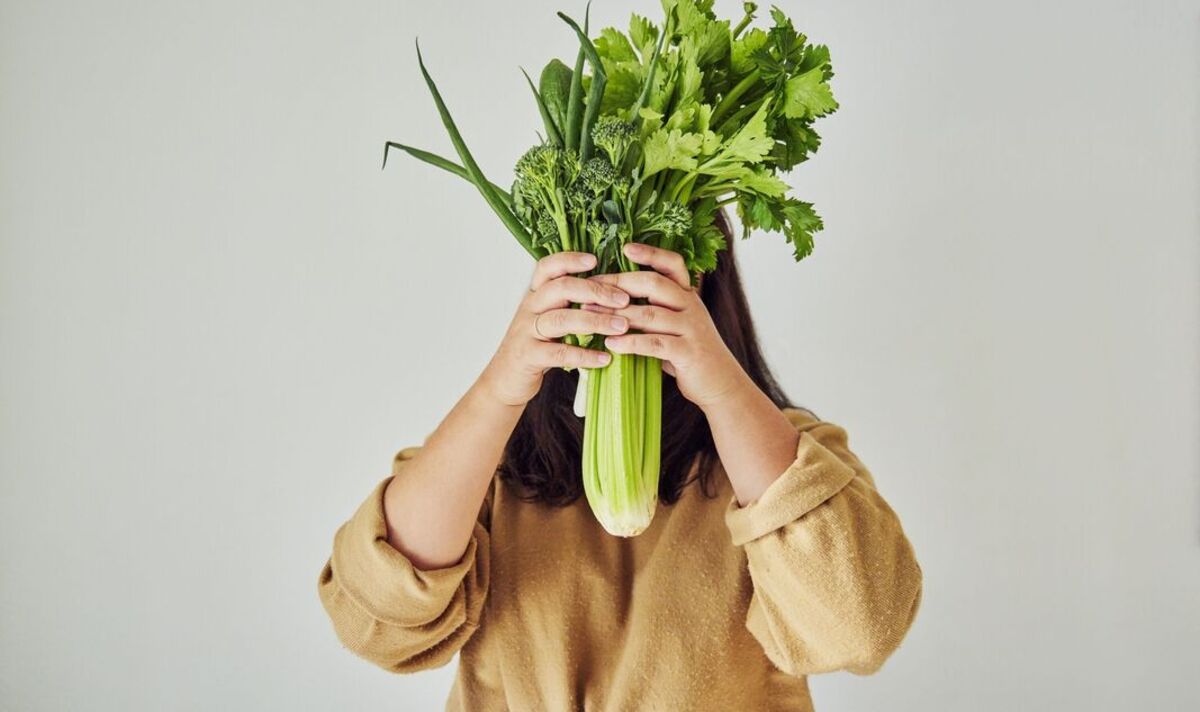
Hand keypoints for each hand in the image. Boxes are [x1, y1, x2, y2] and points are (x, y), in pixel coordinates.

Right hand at [479, 251, 630, 406]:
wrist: (505, 379)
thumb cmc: (535, 345)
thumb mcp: (548, 319)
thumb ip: (569, 304)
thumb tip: (609, 292)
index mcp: (536, 295)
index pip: (548, 267)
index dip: (569, 260)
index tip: (595, 260)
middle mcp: (530, 308)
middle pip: (560, 288)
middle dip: (595, 291)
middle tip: (623, 299)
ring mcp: (527, 332)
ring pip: (561, 319)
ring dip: (596, 321)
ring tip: (621, 327)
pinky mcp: (528, 356)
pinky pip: (559, 353)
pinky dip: (585, 355)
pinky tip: (605, 358)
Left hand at [585, 243, 751, 409]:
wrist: (722, 384)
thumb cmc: (690, 354)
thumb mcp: (677, 326)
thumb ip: (655, 312)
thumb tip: (613, 304)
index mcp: (688, 296)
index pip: (672, 265)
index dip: (651, 254)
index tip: (625, 248)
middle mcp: (692, 306)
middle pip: (654, 284)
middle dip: (619, 284)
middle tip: (590, 289)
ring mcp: (692, 328)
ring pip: (650, 314)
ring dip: (616, 314)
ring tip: (589, 316)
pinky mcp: (689, 352)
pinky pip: (656, 343)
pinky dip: (631, 342)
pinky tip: (611, 345)